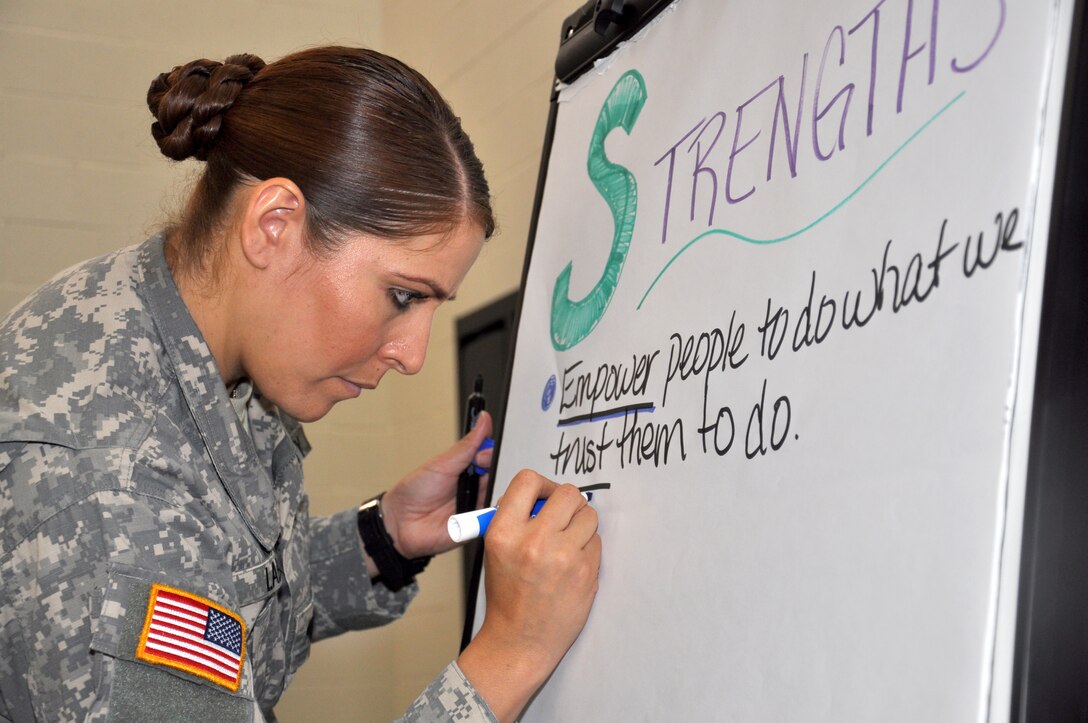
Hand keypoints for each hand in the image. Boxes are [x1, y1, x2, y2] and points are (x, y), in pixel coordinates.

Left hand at [380, 411, 493, 558]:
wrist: (400, 522)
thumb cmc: (416, 492)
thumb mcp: (443, 464)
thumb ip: (467, 445)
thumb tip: (484, 420)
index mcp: (469, 469)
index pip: (491, 457)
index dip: (490, 453)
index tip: (483, 452)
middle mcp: (476, 488)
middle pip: (499, 476)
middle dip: (493, 470)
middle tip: (479, 467)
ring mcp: (477, 507)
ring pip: (500, 497)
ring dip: (491, 491)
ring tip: (474, 490)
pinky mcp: (477, 527)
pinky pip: (493, 520)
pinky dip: (491, 514)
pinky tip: (480, 508)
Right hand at [457, 469, 601, 721]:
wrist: (520, 640)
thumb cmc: (507, 595)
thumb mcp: (496, 551)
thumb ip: (516, 519)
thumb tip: (545, 495)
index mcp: (504, 532)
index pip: (528, 480)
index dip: (542, 484)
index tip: (545, 495)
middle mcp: (534, 541)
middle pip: (568, 493)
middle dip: (568, 502)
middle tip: (562, 516)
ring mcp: (564, 557)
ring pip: (589, 515)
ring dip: (581, 523)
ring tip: (567, 542)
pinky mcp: (586, 572)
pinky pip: (596, 541)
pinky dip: (588, 547)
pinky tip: (573, 564)